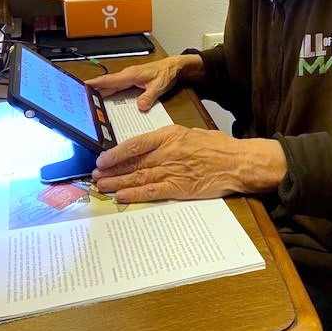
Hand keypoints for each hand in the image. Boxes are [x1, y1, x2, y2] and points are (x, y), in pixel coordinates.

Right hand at [86, 54, 203, 110]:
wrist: (174, 67)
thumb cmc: (166, 74)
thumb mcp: (159, 86)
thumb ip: (149, 96)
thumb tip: (140, 107)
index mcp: (130, 75)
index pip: (109, 80)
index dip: (95, 83)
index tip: (82, 85)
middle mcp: (127, 76)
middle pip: (107, 84)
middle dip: (93, 90)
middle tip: (80, 98)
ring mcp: (129, 78)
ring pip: (111, 86)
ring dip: (101, 92)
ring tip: (88, 101)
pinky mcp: (132, 81)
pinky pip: (118, 87)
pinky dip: (110, 93)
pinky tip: (106, 101)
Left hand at [92, 125, 287, 202]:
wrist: (237, 162)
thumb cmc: (215, 145)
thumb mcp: (188, 133)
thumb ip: (166, 140)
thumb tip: (145, 148)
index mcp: (169, 135)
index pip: (135, 144)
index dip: (115, 153)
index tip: (101, 159)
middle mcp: (167, 153)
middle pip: (133, 163)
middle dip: (111, 170)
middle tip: (95, 175)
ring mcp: (173, 171)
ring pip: (138, 177)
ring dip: (117, 183)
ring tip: (102, 187)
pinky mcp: (180, 188)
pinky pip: (153, 192)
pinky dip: (135, 195)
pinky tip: (121, 197)